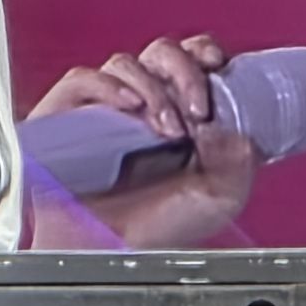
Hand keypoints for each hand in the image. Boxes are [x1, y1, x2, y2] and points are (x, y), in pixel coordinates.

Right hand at [32, 35, 261, 248]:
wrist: (109, 254)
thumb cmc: (157, 229)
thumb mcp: (220, 197)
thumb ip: (238, 159)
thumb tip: (230, 124)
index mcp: (180, 112)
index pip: (193, 59)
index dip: (204, 53)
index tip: (218, 65)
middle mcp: (143, 104)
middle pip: (163, 51)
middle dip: (185, 71)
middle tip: (197, 108)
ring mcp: (104, 107)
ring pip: (126, 62)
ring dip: (153, 88)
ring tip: (163, 129)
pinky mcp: (67, 115)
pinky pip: (82, 79)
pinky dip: (107, 86)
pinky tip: (128, 108)